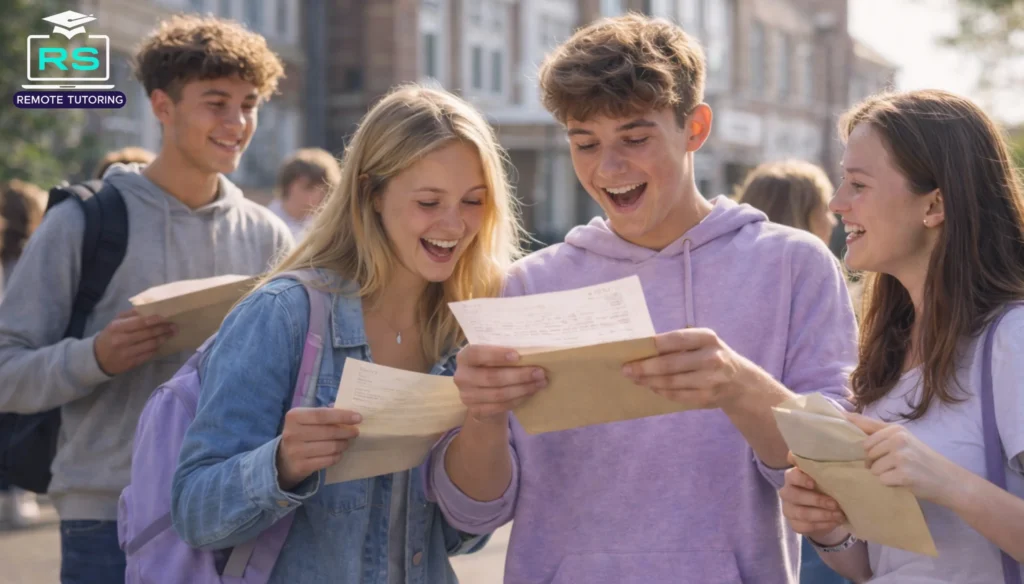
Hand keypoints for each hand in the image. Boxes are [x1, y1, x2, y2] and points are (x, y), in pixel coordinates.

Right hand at [93, 309, 176, 374]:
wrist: (97, 358)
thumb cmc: (110, 336)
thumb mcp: (115, 323)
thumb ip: (130, 315)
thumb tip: (147, 308)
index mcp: (117, 327)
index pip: (141, 322)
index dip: (156, 320)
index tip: (167, 317)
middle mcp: (122, 340)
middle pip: (148, 334)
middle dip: (163, 329)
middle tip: (174, 326)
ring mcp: (127, 353)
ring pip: (151, 345)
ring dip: (163, 339)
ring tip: (171, 334)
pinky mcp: (131, 363)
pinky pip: (149, 355)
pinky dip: (157, 348)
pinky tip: (162, 344)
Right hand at [276, 407, 360, 490]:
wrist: (284, 458)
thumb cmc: (302, 433)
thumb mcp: (307, 419)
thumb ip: (325, 413)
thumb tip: (350, 412)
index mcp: (294, 416)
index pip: (322, 414)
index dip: (342, 416)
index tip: (358, 418)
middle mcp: (292, 433)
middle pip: (328, 432)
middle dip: (346, 432)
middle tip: (355, 432)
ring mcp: (295, 451)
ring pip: (330, 447)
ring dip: (343, 444)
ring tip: (346, 442)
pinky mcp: (301, 466)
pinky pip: (327, 460)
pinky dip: (337, 456)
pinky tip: (338, 453)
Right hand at [453, 345, 546, 423]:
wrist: (482, 392)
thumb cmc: (491, 367)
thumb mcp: (492, 356)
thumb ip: (504, 352)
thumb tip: (532, 350)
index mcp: (464, 357)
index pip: (477, 353)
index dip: (496, 355)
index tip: (517, 356)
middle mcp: (462, 376)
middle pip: (492, 377)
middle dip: (519, 375)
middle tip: (540, 372)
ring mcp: (467, 396)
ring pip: (499, 394)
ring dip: (523, 389)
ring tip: (540, 383)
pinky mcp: (476, 411)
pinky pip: (501, 406)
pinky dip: (518, 399)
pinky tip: (530, 393)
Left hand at [622, 328, 746, 408]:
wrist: (741, 382)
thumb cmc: (711, 356)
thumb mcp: (702, 343)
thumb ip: (678, 344)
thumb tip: (642, 348)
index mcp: (707, 338)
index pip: (675, 339)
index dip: (652, 345)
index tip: (631, 349)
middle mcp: (711, 358)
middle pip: (670, 364)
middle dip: (644, 367)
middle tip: (626, 369)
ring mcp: (710, 380)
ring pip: (671, 382)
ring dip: (649, 381)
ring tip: (635, 379)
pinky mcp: (707, 397)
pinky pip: (677, 395)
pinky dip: (661, 391)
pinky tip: (651, 387)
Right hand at [780, 452, 848, 542]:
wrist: (826, 509)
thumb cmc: (827, 486)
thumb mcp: (828, 474)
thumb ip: (826, 464)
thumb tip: (837, 447)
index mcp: (794, 476)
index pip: (791, 475)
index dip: (800, 479)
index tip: (813, 482)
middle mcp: (787, 491)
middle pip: (794, 496)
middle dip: (816, 501)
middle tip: (835, 504)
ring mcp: (788, 508)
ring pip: (800, 513)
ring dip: (821, 515)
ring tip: (838, 515)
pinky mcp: (793, 524)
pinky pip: (803, 526)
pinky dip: (820, 525)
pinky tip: (833, 522)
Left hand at [847, 412, 963, 504]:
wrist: (948, 480)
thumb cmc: (921, 459)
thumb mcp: (903, 439)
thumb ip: (877, 430)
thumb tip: (846, 416)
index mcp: (896, 429)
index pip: (864, 432)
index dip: (860, 439)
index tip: (848, 432)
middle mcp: (898, 439)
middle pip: (866, 453)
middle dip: (875, 462)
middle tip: (895, 465)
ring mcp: (901, 456)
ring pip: (872, 468)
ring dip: (883, 474)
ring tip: (900, 472)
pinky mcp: (903, 474)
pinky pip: (882, 480)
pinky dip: (890, 484)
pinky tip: (904, 481)